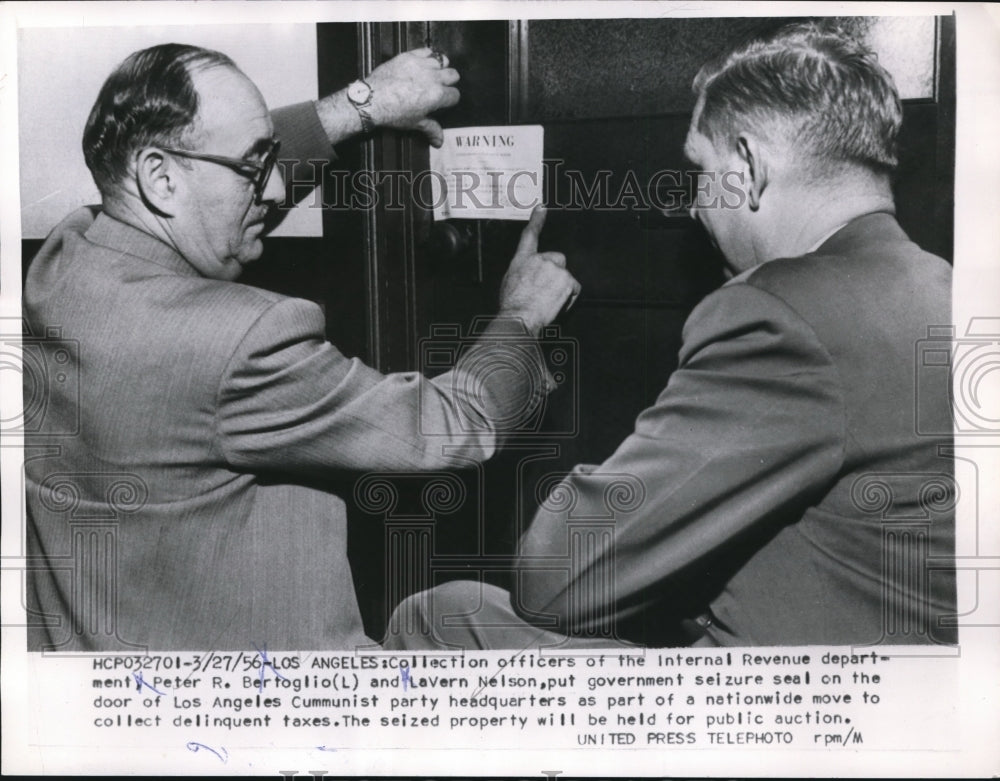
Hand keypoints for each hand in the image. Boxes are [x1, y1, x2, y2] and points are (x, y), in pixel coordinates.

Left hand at [366, 48, 460, 146]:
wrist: (372, 100)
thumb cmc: (392, 113)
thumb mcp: (414, 123)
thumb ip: (431, 129)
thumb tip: (439, 141)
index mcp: (437, 95)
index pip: (455, 95)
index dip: (450, 99)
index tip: (443, 101)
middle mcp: (432, 78)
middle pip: (453, 75)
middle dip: (449, 82)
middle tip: (440, 87)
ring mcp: (421, 65)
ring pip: (443, 60)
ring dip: (441, 67)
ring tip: (433, 74)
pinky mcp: (409, 56)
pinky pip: (427, 50)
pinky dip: (428, 56)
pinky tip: (424, 64)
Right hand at [498, 206, 580, 334]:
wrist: (520, 316)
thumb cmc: (512, 305)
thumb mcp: (509, 283)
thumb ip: (522, 272)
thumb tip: (529, 275)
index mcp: (522, 260)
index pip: (530, 235)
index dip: (536, 220)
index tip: (542, 208)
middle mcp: (540, 260)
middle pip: (557, 260)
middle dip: (555, 274)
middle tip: (545, 292)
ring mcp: (555, 268)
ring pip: (565, 277)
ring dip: (560, 289)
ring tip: (547, 302)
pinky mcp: (567, 279)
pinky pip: (574, 289)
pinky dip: (569, 298)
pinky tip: (556, 305)